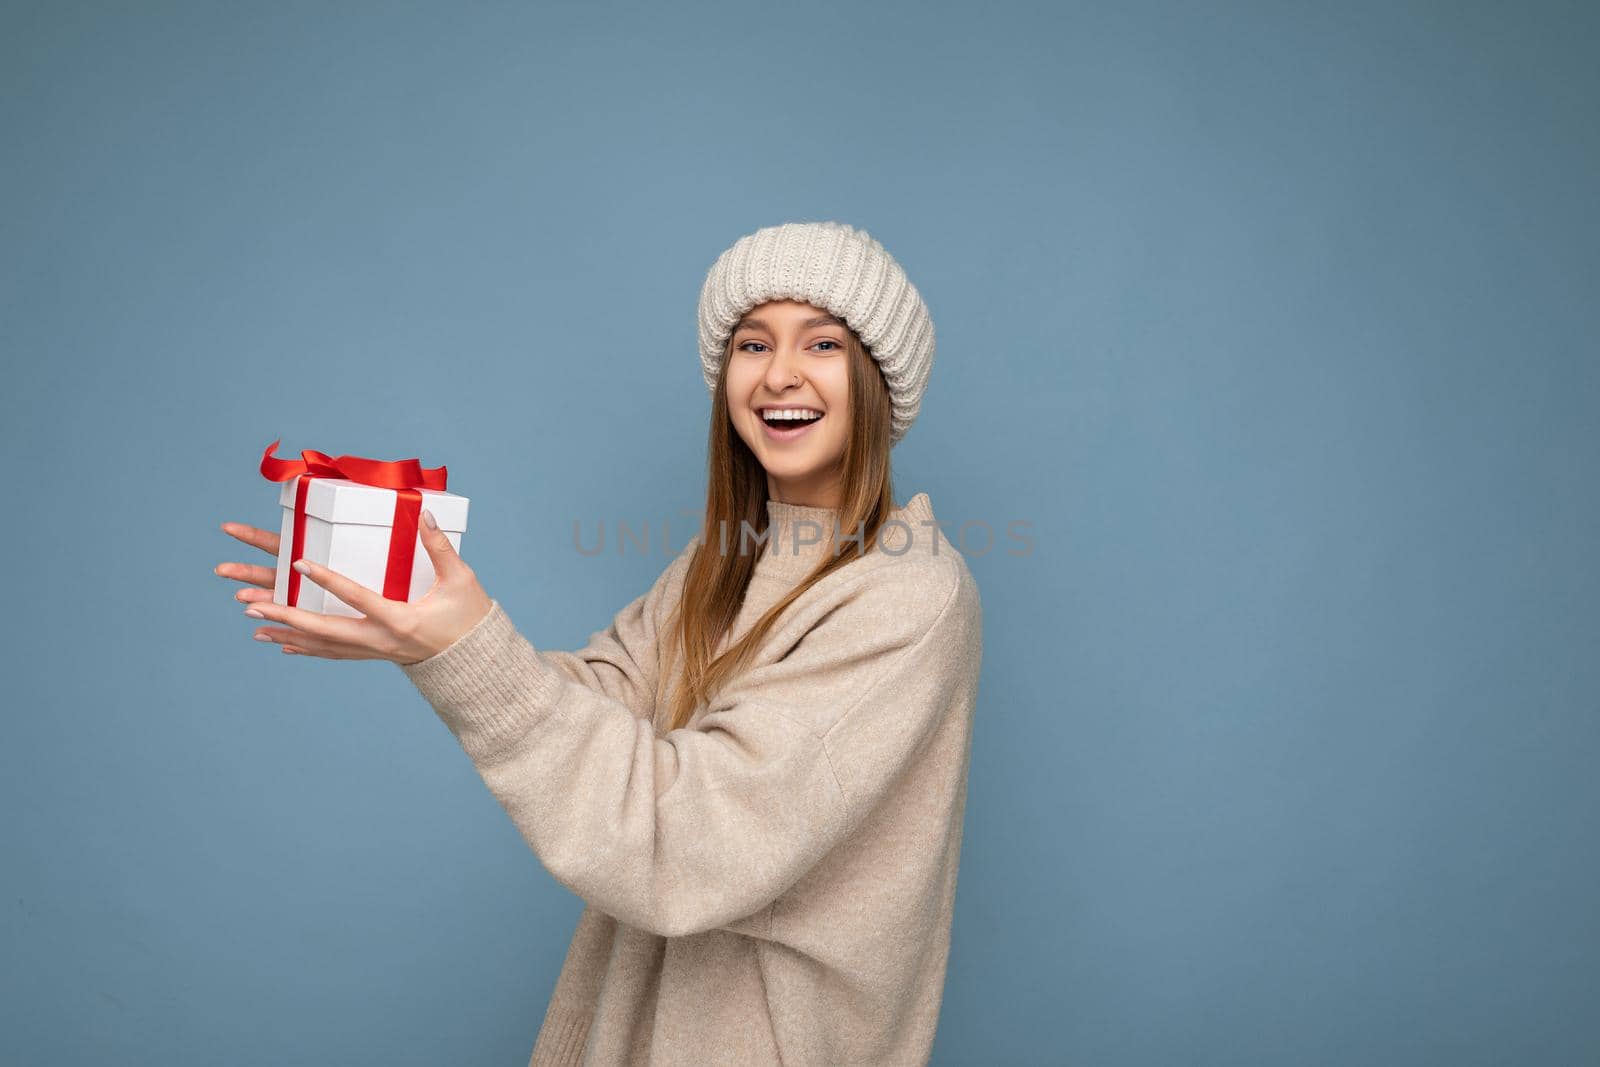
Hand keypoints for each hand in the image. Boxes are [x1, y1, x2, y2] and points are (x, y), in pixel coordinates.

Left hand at [215, 510, 492, 664]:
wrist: (474, 659)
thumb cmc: (469, 616)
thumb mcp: (460, 580)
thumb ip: (439, 547)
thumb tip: (423, 515)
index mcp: (401, 620)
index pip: (357, 597)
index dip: (327, 579)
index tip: (299, 563)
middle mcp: (382, 641)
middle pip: (326, 630)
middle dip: (287, 618)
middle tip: (252, 606)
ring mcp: (376, 651)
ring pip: (323, 645)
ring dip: (287, 634)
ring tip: (254, 624)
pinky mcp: (374, 654)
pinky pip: (333, 653)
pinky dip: (306, 648)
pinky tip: (283, 644)